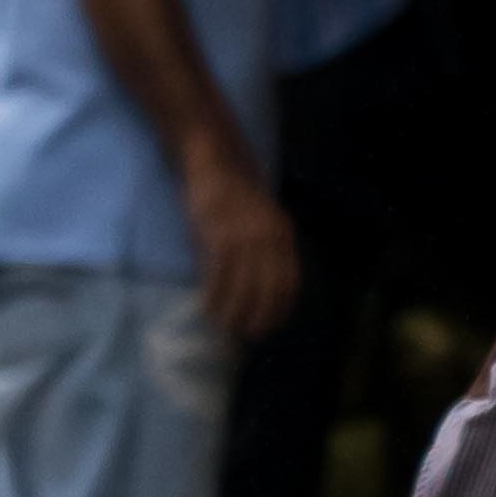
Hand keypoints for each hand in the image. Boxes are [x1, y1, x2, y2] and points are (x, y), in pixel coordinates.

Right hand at [186, 153, 300, 342]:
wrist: (214, 161)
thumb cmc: (236, 191)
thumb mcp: (261, 219)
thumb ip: (264, 247)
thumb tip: (258, 285)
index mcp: (283, 234)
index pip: (288, 283)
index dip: (279, 309)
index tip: (269, 327)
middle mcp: (268, 238)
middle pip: (267, 290)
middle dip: (258, 317)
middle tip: (246, 335)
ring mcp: (243, 237)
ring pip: (241, 288)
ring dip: (233, 312)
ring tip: (224, 326)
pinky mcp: (217, 236)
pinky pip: (217, 276)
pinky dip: (213, 297)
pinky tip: (206, 308)